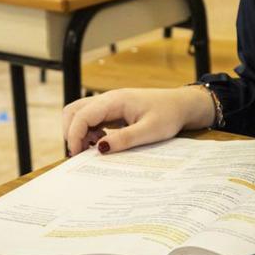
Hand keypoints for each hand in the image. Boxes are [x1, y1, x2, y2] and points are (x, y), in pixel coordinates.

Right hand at [61, 86, 215, 155]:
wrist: (182, 105)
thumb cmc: (169, 115)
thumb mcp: (150, 131)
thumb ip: (124, 139)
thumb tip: (99, 148)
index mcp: (115, 100)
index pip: (81, 115)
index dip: (74, 136)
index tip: (77, 156)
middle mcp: (108, 99)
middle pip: (74, 111)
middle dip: (71, 132)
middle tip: (82, 153)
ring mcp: (110, 103)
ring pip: (81, 114)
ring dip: (80, 131)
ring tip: (94, 148)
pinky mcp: (113, 110)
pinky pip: (92, 118)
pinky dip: (89, 131)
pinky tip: (103, 142)